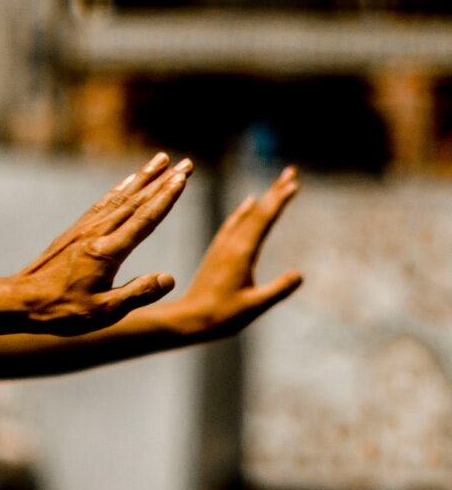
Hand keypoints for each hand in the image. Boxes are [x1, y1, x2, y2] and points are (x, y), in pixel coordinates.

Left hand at [13, 153, 190, 335]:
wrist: (21, 299)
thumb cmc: (63, 311)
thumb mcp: (104, 312)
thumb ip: (137, 293)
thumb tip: (169, 278)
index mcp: (107, 251)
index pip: (144, 219)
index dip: (166, 198)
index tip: (182, 178)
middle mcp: (97, 233)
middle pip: (137, 201)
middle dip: (163, 180)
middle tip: (185, 162)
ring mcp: (85, 228)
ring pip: (120, 197)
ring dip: (143, 177)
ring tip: (160, 159)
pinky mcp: (76, 230)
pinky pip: (103, 203)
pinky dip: (119, 189)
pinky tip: (128, 181)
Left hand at [178, 166, 301, 339]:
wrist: (190, 317)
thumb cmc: (224, 316)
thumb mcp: (256, 305)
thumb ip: (278, 290)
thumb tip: (300, 274)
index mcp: (241, 252)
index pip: (263, 219)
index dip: (279, 200)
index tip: (293, 183)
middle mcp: (231, 243)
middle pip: (257, 211)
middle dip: (275, 191)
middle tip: (291, 172)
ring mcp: (223, 245)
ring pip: (246, 215)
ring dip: (263, 199)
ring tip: (277, 185)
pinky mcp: (218, 250)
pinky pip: (234, 223)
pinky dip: (244, 210)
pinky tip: (249, 204)